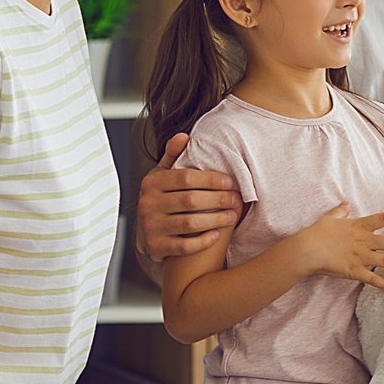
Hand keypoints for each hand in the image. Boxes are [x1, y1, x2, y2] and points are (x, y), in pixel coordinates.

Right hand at [137, 135, 242, 262]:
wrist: (147, 235)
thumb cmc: (162, 200)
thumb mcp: (163, 176)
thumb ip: (173, 156)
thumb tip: (184, 136)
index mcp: (152, 183)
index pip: (185, 177)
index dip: (211, 179)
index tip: (230, 182)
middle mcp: (148, 204)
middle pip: (190, 200)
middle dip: (218, 199)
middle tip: (236, 199)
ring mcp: (150, 227)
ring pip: (189, 224)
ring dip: (215, 219)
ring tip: (233, 216)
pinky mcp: (156, 247)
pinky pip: (183, 246)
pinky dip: (203, 241)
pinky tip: (217, 235)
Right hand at [298, 206, 383, 290]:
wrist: (306, 250)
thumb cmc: (317, 233)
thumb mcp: (330, 218)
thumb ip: (340, 211)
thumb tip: (345, 204)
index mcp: (360, 227)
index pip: (383, 218)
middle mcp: (364, 241)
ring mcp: (360, 257)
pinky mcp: (354, 271)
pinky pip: (373, 279)